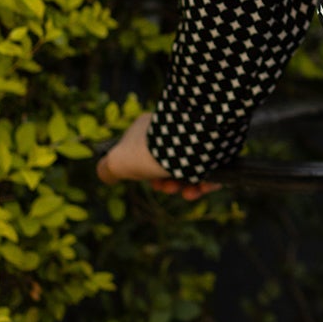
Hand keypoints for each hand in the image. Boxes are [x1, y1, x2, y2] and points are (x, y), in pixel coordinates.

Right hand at [96, 111, 222, 200]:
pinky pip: (210, 170)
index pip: (143, 153)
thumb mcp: (116, 162)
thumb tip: (106, 174)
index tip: (142, 178)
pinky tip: (197, 190)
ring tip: (186, 191)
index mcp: (149, 129)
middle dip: (165, 183)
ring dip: (183, 187)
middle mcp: (173, 131)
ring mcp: (196, 140)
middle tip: (166, 187)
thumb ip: (106, 169)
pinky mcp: (216, 149)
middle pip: (166, 165)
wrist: (191, 141)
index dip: (141, 171)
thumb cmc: (150, 152)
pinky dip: (203, 184)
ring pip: (189, 171)